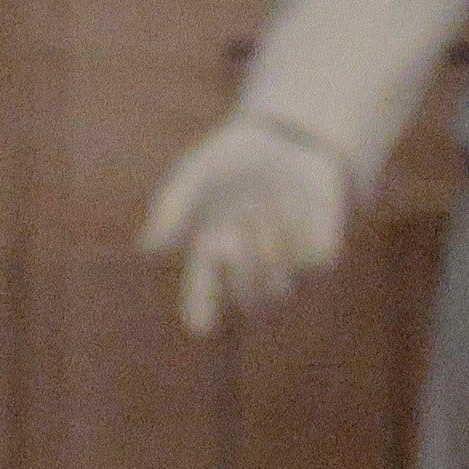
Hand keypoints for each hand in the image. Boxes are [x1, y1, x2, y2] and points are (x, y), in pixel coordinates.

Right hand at [144, 115, 348, 334]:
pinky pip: (311, 264)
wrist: (288, 140)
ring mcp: (287, 263)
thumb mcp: (198, 174)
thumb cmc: (234, 158)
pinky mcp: (320, 254)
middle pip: (249, 300)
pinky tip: (293, 206)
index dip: (201, 309)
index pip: (204, 291)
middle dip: (243, 271)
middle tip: (237, 231)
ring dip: (268, 251)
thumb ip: (174, 208)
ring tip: (262, 208)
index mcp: (212, 251)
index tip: (200, 328)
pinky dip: (297, 235)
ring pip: (280, 289)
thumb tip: (148, 249)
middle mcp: (249, 265)